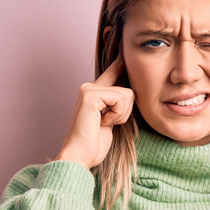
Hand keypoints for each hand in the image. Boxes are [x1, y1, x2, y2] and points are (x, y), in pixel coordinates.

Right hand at [55, 55, 134, 169]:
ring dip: (121, 115)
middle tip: (106, 124)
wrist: (79, 157)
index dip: (120, 64)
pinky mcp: (90, 95)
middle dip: (125, 112)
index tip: (126, 52)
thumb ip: (117, 107)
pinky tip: (102, 123)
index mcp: (93, 94)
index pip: (112, 74)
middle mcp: (89, 87)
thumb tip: (130, 96)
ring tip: (103, 124)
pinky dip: (117, 115)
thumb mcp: (110, 123)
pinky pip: (121, 99)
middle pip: (128, 90)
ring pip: (127, 94)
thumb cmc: (93, 146)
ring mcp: (88, 89)